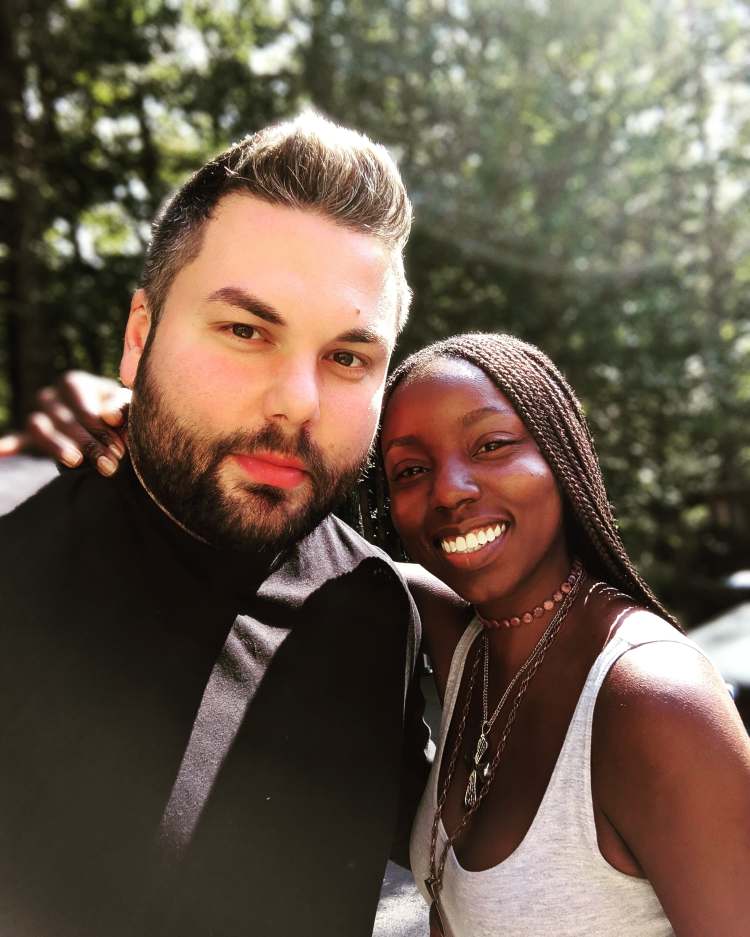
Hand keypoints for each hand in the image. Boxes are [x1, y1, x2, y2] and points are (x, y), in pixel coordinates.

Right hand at [0, 371, 130, 475]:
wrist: (113, 424)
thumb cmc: (121, 412)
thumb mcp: (128, 405)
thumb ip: (122, 407)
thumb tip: (110, 417)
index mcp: (73, 382)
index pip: (81, 404)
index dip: (99, 427)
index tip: (118, 448)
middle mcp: (51, 396)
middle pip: (62, 419)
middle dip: (87, 444)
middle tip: (109, 464)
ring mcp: (40, 416)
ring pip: (38, 427)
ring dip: (57, 446)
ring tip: (76, 462)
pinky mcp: (33, 436)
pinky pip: (20, 439)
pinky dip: (10, 444)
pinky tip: (1, 451)